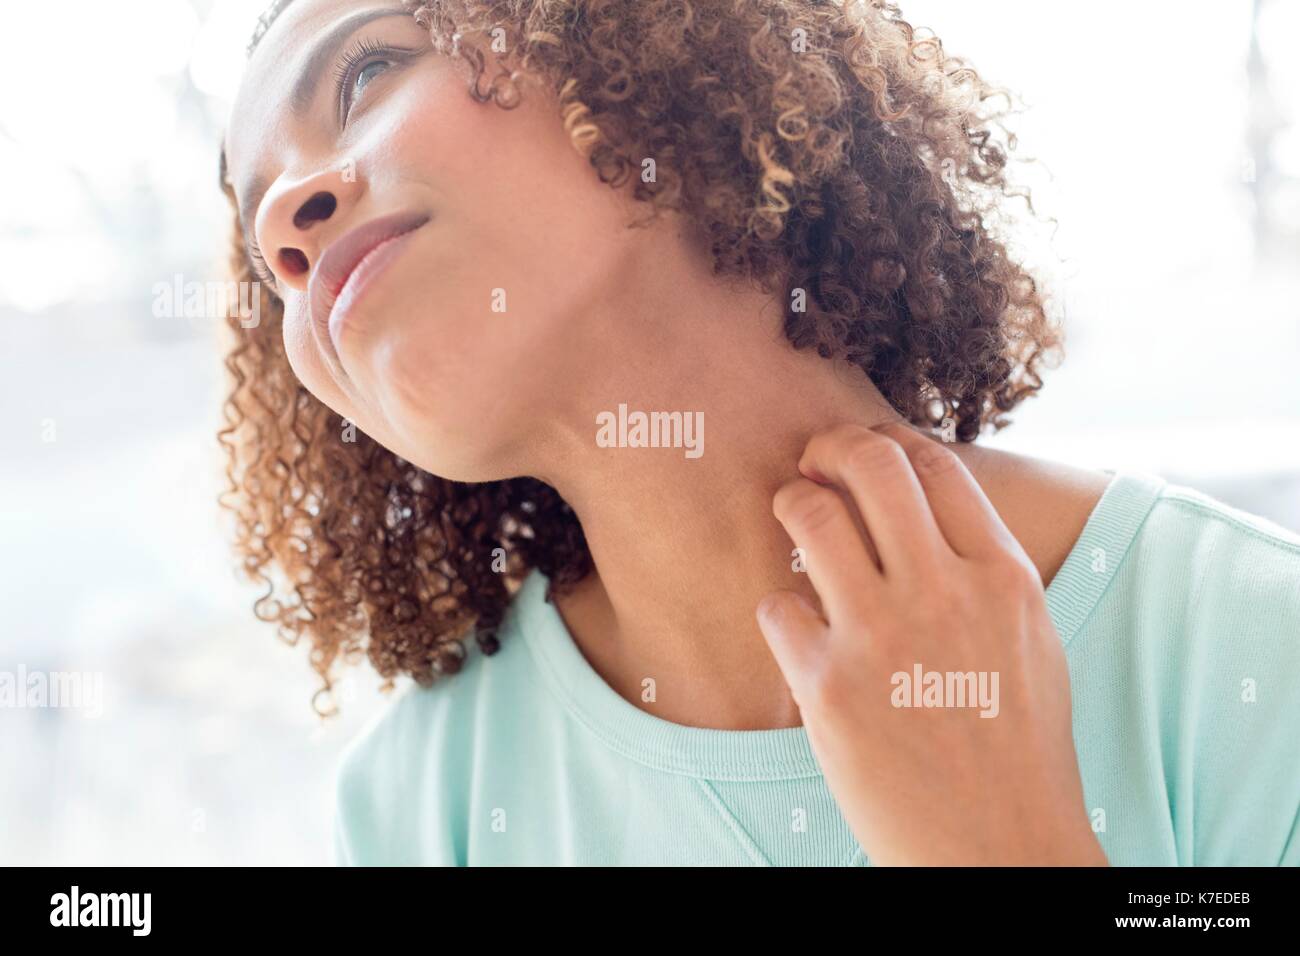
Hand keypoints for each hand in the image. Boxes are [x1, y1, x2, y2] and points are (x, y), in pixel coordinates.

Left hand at [756, 421, 1106, 865]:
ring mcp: (882, 636)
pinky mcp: (827, 686)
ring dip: (791, 503)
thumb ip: (985, 570)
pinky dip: (778, 608)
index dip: (890, 443)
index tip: (867, 453)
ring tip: (790, 516)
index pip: (935, 465)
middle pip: (870, 464)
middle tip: (812, 462)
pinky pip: (775, 605)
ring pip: (810, 515)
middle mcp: (944, 593)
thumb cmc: (1019, 748)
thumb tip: (929, 508)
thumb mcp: (1032, 641)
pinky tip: (794, 629)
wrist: (999, 848)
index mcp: (1003, 578)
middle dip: (830, 447)